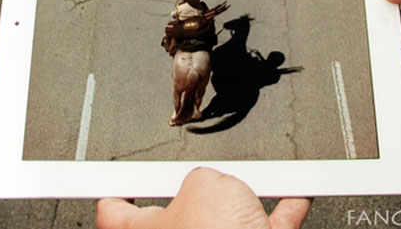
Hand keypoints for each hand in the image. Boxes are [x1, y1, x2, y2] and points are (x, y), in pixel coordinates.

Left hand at [96, 166, 311, 228]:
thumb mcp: (204, 183)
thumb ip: (201, 178)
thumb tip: (211, 184)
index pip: (114, 214)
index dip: (114, 192)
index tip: (110, 183)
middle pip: (175, 216)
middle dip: (192, 193)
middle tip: (198, 176)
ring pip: (223, 226)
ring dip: (239, 204)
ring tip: (252, 186)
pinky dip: (278, 216)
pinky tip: (291, 198)